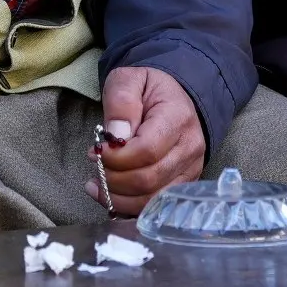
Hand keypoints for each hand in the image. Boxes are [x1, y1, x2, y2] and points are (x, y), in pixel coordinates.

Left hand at [95, 66, 206, 214]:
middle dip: (114, 179)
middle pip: (149, 179)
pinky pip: (156, 206)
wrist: (174, 96)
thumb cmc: (148, 89)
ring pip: (152, 199)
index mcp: (178, 118)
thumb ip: (121, 101)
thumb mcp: (129, 79)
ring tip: (96, 185)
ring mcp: (190, 169)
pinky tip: (111, 196)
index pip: (147, 150)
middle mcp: (190, 147)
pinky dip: (130, 206)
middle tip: (95, 166)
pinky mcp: (183, 184)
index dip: (117, 158)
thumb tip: (116, 135)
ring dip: (118, 198)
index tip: (97, 151)